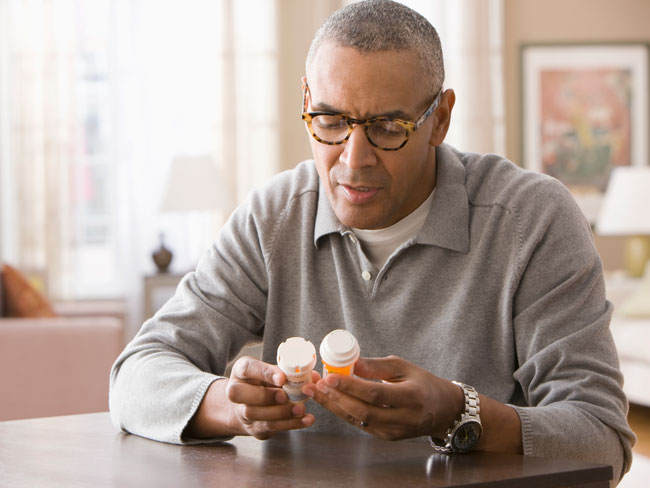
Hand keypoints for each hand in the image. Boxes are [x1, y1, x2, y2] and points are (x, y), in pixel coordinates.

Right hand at [186, 357, 315, 439]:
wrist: (250, 405)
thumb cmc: (264, 383)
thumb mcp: (271, 372)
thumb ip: (286, 372)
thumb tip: (310, 376)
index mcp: (241, 371)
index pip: (247, 368)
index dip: (264, 373)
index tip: (282, 378)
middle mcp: (236, 390)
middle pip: (238, 393)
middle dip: (264, 396)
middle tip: (284, 396)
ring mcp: (242, 411)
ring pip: (254, 414)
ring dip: (280, 412)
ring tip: (300, 409)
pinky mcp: (253, 427)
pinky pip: (269, 427)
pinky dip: (290, 423)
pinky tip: (305, 419)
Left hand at [302, 355, 462, 440]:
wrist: (443, 410)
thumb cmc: (422, 383)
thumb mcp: (403, 367)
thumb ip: (376, 366)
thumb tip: (349, 363)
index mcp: (411, 396)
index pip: (375, 394)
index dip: (350, 387)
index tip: (329, 376)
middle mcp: (404, 418)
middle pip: (363, 411)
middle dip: (336, 398)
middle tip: (316, 384)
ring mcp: (395, 431)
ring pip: (359, 421)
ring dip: (334, 406)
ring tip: (316, 391)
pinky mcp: (388, 437)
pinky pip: (361, 425)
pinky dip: (343, 412)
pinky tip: (330, 400)